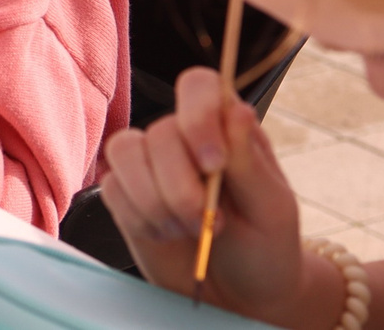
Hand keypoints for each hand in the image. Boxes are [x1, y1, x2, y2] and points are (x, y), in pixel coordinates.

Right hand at [96, 66, 307, 315]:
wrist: (238, 297)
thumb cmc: (265, 249)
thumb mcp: (272, 210)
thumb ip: (248, 162)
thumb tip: (238, 110)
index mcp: (227, 127)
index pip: (199, 86)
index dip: (197, 116)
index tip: (212, 164)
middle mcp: (184, 137)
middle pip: (160, 132)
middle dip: (181, 188)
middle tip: (211, 223)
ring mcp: (150, 163)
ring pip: (125, 152)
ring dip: (156, 202)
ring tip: (186, 229)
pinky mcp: (125, 192)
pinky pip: (111, 187)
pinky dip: (139, 217)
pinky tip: (165, 234)